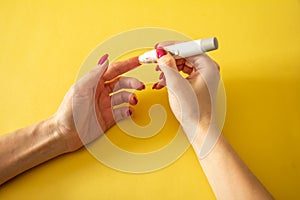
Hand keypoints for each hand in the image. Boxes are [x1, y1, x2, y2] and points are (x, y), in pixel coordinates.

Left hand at [52, 55, 144, 151]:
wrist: (65, 134)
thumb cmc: (69, 112)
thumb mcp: (80, 89)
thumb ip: (94, 74)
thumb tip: (106, 60)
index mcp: (94, 82)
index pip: (114, 69)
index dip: (127, 64)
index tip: (138, 60)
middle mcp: (101, 92)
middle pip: (122, 83)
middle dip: (132, 83)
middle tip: (140, 86)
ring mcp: (105, 105)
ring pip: (124, 97)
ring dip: (131, 97)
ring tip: (134, 100)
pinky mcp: (108, 118)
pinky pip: (122, 111)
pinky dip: (128, 110)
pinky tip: (129, 111)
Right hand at [153, 42, 219, 157]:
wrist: (199, 127)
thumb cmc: (194, 111)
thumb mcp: (177, 86)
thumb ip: (168, 66)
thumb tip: (161, 53)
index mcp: (208, 66)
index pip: (187, 48)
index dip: (170, 47)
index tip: (157, 48)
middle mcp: (208, 68)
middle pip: (184, 54)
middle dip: (168, 57)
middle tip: (153, 59)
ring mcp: (203, 75)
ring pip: (182, 62)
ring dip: (169, 66)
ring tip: (159, 73)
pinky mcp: (198, 81)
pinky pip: (183, 71)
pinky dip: (172, 74)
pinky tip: (163, 80)